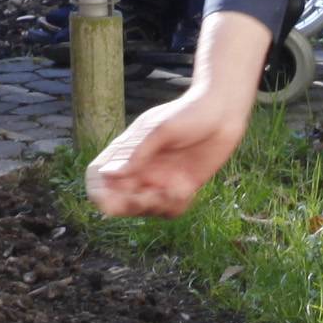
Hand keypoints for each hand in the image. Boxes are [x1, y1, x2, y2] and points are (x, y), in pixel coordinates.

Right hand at [85, 14, 265, 216]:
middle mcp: (139, 168)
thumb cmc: (190, 112)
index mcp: (125, 151)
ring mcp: (159, 179)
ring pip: (144, 210)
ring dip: (157, 207)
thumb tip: (107, 174)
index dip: (99, 194)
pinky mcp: (180, 188)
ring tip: (177, 190)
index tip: (114, 200)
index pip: (97, 179)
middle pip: (118, 201)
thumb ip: (136, 154)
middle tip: (154, 196)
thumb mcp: (162, 130)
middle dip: (131, 206)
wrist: (224, 111)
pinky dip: (175, 207)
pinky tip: (188, 190)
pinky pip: (168, 211)